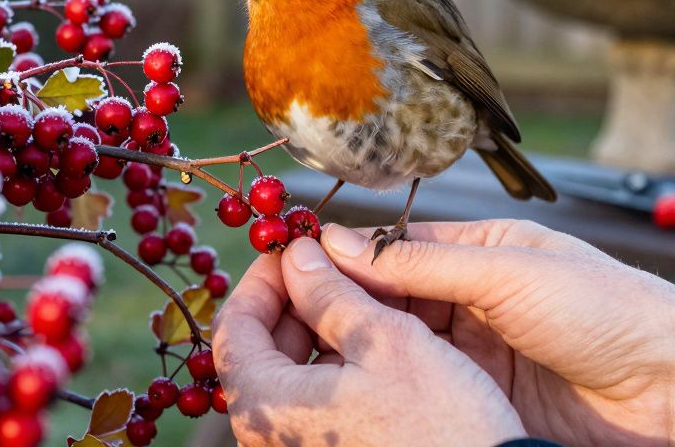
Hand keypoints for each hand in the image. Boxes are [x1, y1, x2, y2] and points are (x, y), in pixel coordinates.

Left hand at [212, 237, 526, 445]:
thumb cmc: (438, 424)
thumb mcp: (385, 341)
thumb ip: (331, 293)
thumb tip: (298, 256)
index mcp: (267, 406)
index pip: (235, 326)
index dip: (264, 278)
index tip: (294, 247)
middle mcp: (271, 435)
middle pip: (260, 348)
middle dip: (295, 298)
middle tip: (331, 263)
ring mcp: (300, 446)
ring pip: (290, 371)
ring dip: (319, 326)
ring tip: (358, 293)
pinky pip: (314, 397)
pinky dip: (334, 361)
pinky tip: (371, 337)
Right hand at [319, 220, 674, 446]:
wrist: (674, 391)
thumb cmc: (611, 310)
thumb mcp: (509, 271)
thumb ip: (423, 262)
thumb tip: (343, 244)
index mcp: (484, 249)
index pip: (398, 247)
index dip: (346, 253)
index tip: (290, 258)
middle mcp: (474, 297)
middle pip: (389, 296)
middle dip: (340, 300)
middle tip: (282, 306)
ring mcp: (476, 351)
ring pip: (398, 342)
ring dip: (356, 342)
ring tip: (301, 343)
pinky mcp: (481, 398)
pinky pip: (422, 383)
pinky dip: (386, 380)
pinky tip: (348, 379)